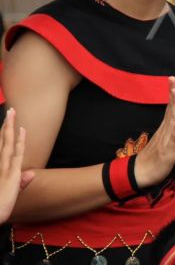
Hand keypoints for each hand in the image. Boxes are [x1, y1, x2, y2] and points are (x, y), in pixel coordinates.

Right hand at [0, 108, 33, 222]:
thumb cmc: (0, 207)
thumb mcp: (12, 193)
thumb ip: (21, 182)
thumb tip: (30, 174)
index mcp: (1, 167)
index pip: (3, 146)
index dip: (5, 133)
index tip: (8, 120)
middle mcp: (1, 165)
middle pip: (3, 140)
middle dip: (6, 124)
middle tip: (11, 109)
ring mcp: (5, 168)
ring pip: (7, 143)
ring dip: (10, 127)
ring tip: (13, 112)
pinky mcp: (11, 174)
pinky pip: (15, 153)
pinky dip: (19, 141)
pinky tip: (22, 130)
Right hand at [134, 77, 174, 187]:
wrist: (142, 174)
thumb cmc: (158, 159)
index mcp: (168, 128)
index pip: (172, 108)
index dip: (174, 94)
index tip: (173, 80)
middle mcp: (166, 131)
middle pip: (171, 109)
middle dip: (173, 93)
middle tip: (172, 79)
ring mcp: (166, 140)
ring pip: (171, 120)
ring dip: (174, 106)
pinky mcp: (167, 151)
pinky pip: (172, 139)